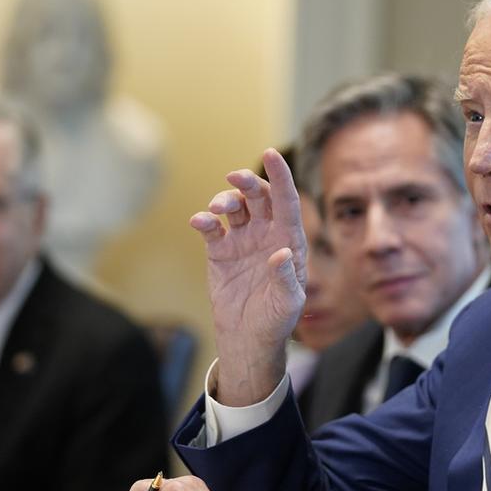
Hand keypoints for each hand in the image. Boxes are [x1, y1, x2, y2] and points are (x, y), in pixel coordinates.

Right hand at [191, 149, 306, 404]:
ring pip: (234, 207)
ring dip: (225, 200)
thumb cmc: (276, 321)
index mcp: (290, 241)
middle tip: (235, 178)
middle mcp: (267, 234)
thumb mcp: (288, 303)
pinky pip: (211, 228)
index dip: (281, 176)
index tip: (272, 152)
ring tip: (216, 210)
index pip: (287, 202)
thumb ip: (286, 278)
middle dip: (248, 182)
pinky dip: (204, 220)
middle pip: (259, 197)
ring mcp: (242, 240)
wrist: (248, 338)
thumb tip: (282, 254)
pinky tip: (200, 221)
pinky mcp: (219, 251)